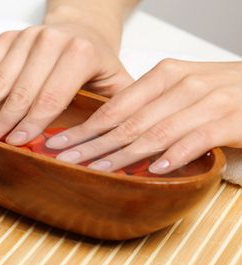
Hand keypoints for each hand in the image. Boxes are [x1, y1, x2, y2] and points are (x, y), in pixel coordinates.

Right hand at [0, 5, 132, 145]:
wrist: (83, 28)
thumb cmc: (97, 63)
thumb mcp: (117, 83)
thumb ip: (115, 110)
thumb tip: (107, 147)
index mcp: (80, 53)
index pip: (52, 96)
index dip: (33, 122)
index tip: (17, 143)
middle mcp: (52, 40)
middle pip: (22, 89)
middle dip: (4, 119)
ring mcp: (27, 37)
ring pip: (0, 77)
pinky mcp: (10, 37)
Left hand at [47, 59, 241, 173]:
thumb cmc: (220, 92)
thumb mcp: (179, 91)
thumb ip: (147, 107)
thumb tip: (105, 133)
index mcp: (165, 75)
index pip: (115, 107)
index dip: (84, 127)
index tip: (58, 142)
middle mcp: (183, 85)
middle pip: (128, 122)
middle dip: (92, 144)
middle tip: (66, 160)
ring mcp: (209, 101)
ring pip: (157, 132)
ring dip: (124, 155)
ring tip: (99, 171)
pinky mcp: (233, 119)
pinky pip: (197, 139)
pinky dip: (174, 155)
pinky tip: (154, 170)